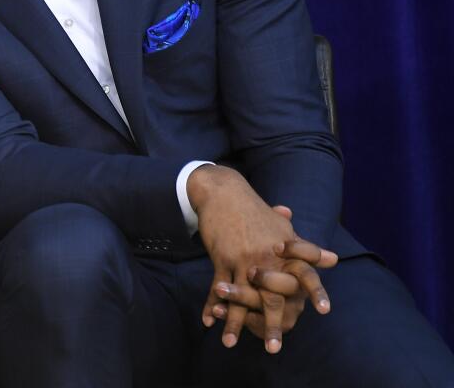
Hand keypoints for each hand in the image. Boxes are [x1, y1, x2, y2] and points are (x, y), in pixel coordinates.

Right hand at [189, 169, 335, 352]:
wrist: (223, 193)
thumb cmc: (254, 210)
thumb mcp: (281, 226)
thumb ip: (305, 248)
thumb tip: (333, 259)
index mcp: (285, 250)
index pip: (304, 274)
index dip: (314, 292)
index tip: (323, 312)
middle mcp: (267, 257)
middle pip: (272, 296)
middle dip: (272, 324)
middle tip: (274, 348)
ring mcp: (243, 260)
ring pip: (241, 298)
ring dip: (235, 323)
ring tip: (231, 344)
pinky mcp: (222, 258)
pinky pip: (217, 288)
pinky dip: (212, 305)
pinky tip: (208, 321)